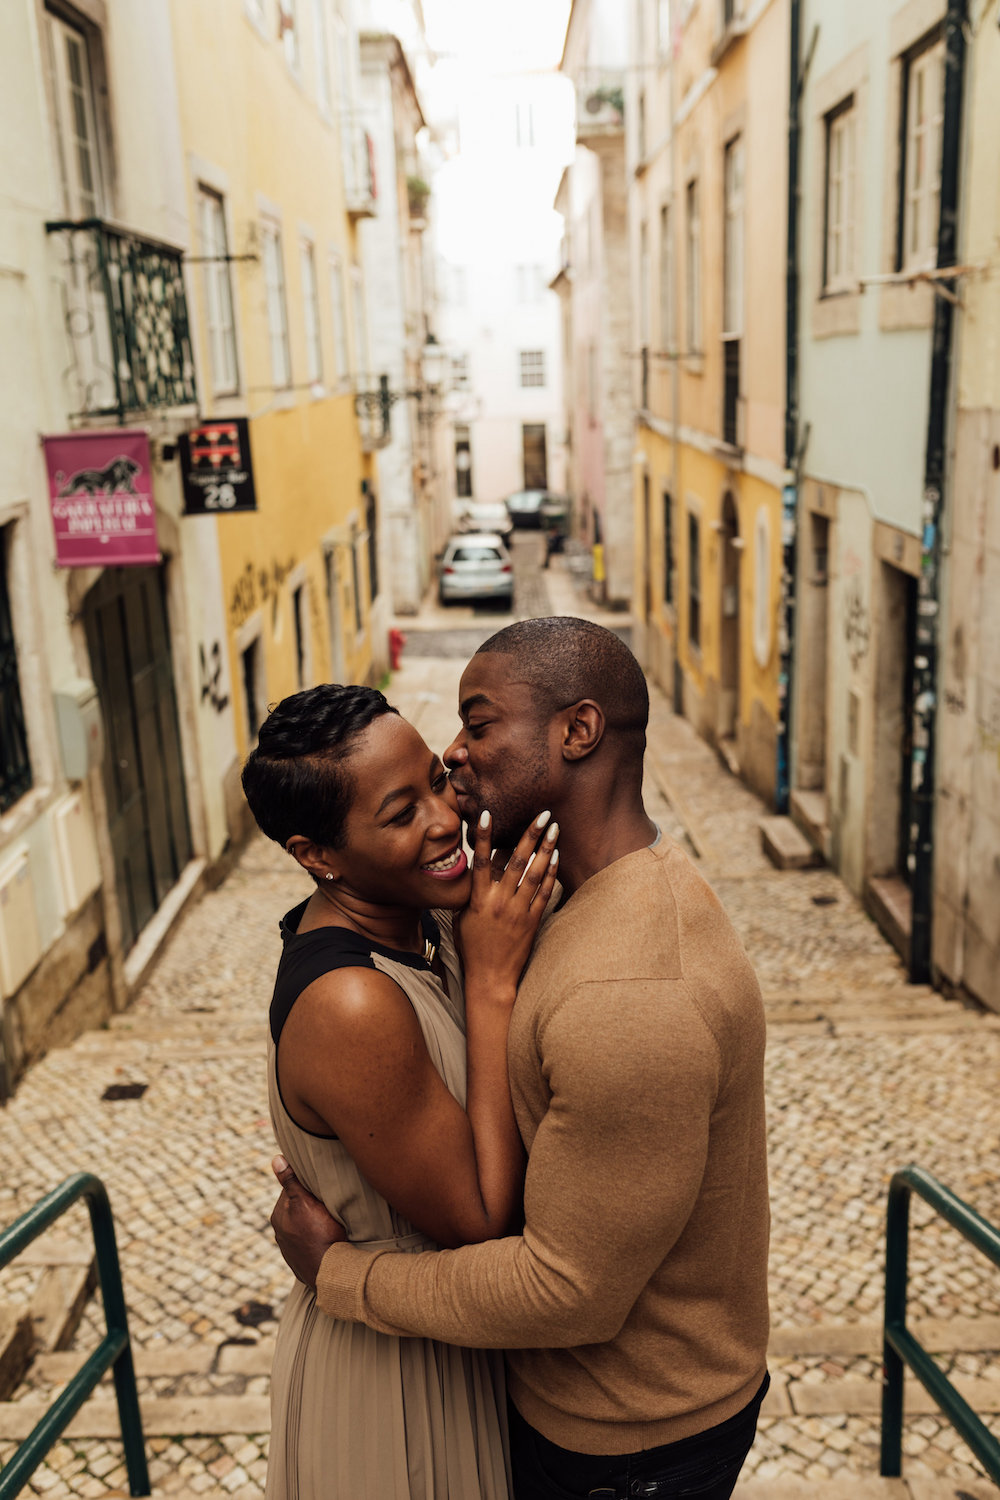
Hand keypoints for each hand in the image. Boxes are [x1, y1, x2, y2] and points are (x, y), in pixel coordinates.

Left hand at [270, 1156, 346, 1285]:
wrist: (330, 1274)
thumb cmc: (320, 1235)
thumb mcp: (305, 1202)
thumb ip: (290, 1181)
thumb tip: (276, 1159)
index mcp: (278, 1215)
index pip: (292, 1188)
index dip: (308, 1183)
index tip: (323, 1183)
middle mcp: (281, 1232)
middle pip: (298, 1206)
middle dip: (310, 1202)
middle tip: (330, 1200)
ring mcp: (291, 1248)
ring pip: (304, 1224)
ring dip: (315, 1221)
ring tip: (331, 1220)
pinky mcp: (302, 1261)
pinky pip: (310, 1242)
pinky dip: (317, 1237)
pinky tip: (328, 1238)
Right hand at [455, 810, 559, 995]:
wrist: (490, 978)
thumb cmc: (472, 947)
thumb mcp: (463, 918)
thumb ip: (471, 893)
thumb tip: (478, 869)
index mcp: (478, 900)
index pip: (482, 861)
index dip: (485, 837)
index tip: (487, 814)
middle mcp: (500, 902)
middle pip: (517, 861)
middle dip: (530, 834)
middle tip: (542, 814)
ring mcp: (518, 911)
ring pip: (535, 874)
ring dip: (545, 848)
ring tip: (554, 828)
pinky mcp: (533, 921)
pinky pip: (545, 893)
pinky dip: (551, 873)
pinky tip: (555, 857)